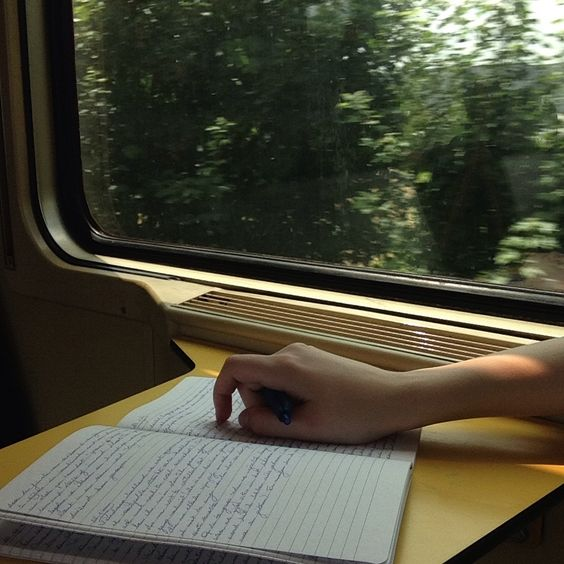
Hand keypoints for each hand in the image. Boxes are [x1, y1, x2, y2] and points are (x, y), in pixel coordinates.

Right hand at [213, 343, 414, 443]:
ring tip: (306, 418)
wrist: (394, 397)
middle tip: (286, 425)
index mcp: (286, 366)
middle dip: (258, 403)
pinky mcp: (315, 360)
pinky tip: (314, 408)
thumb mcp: (308, 427)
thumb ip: (268, 425)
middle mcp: (291, 352)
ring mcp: (305, 354)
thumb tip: (244, 420)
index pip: (235, 368)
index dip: (222, 392)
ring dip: (276, 401)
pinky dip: (288, 394)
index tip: (226, 420)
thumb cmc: (355, 414)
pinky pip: (287, 375)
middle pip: (253, 375)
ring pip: (271, 377)